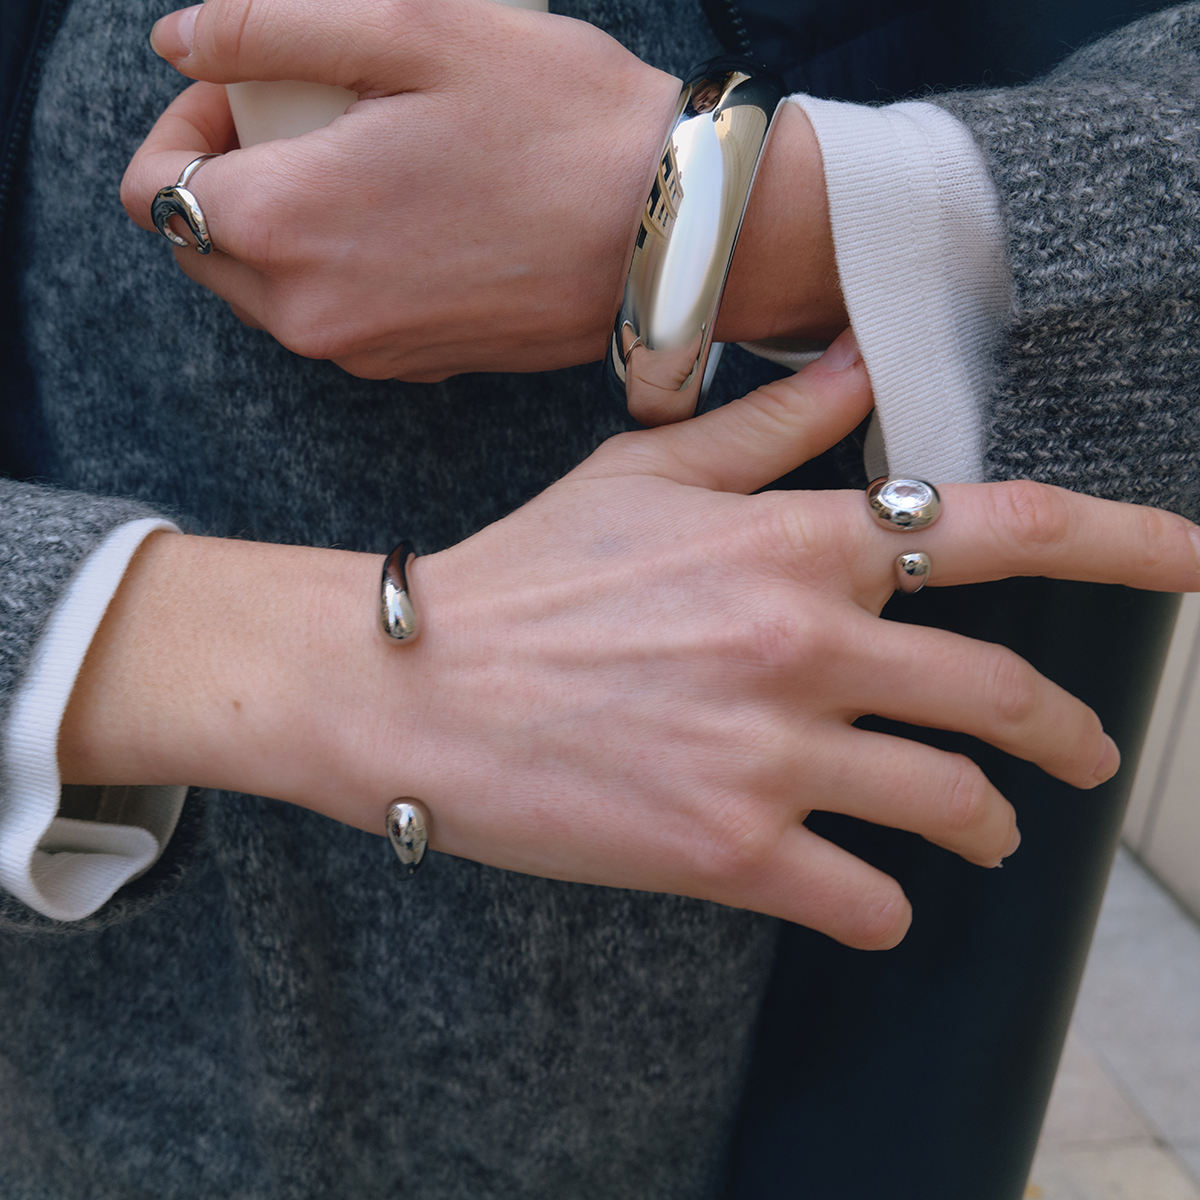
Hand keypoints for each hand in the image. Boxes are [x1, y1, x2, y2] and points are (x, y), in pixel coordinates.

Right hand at [60, 333, 1199, 946]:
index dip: (1122, 542)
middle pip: (1004, 693)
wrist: (416, 686)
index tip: (1189, 565)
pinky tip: (879, 902)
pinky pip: (865, 898)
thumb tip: (863, 368)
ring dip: (989, 827)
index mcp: (794, 542)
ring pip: (949, 804)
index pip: (1000, 529)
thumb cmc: (526, 573)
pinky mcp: (728, 848)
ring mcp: (772, 753)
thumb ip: (774, 428)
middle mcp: (804, 642)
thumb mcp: (644, 472)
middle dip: (1069, 731)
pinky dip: (889, 906)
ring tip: (988, 834)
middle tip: (1086, 756)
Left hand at [120, 0, 844, 379]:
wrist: (672, 236)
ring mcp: (367, 352)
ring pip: (271, 288)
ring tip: (376, 163)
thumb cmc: (557, 124)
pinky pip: (341, 317)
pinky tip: (422, 216)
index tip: (251, 87)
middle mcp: (310, 313)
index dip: (185, 124)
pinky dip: (349, 266)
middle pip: (206, 245)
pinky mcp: (418, 366)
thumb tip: (179, 43)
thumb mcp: (411, 28)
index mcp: (284, 227)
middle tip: (316, 119)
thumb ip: (267, 27)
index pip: (153, 190)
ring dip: (293, 222)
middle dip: (234, 175)